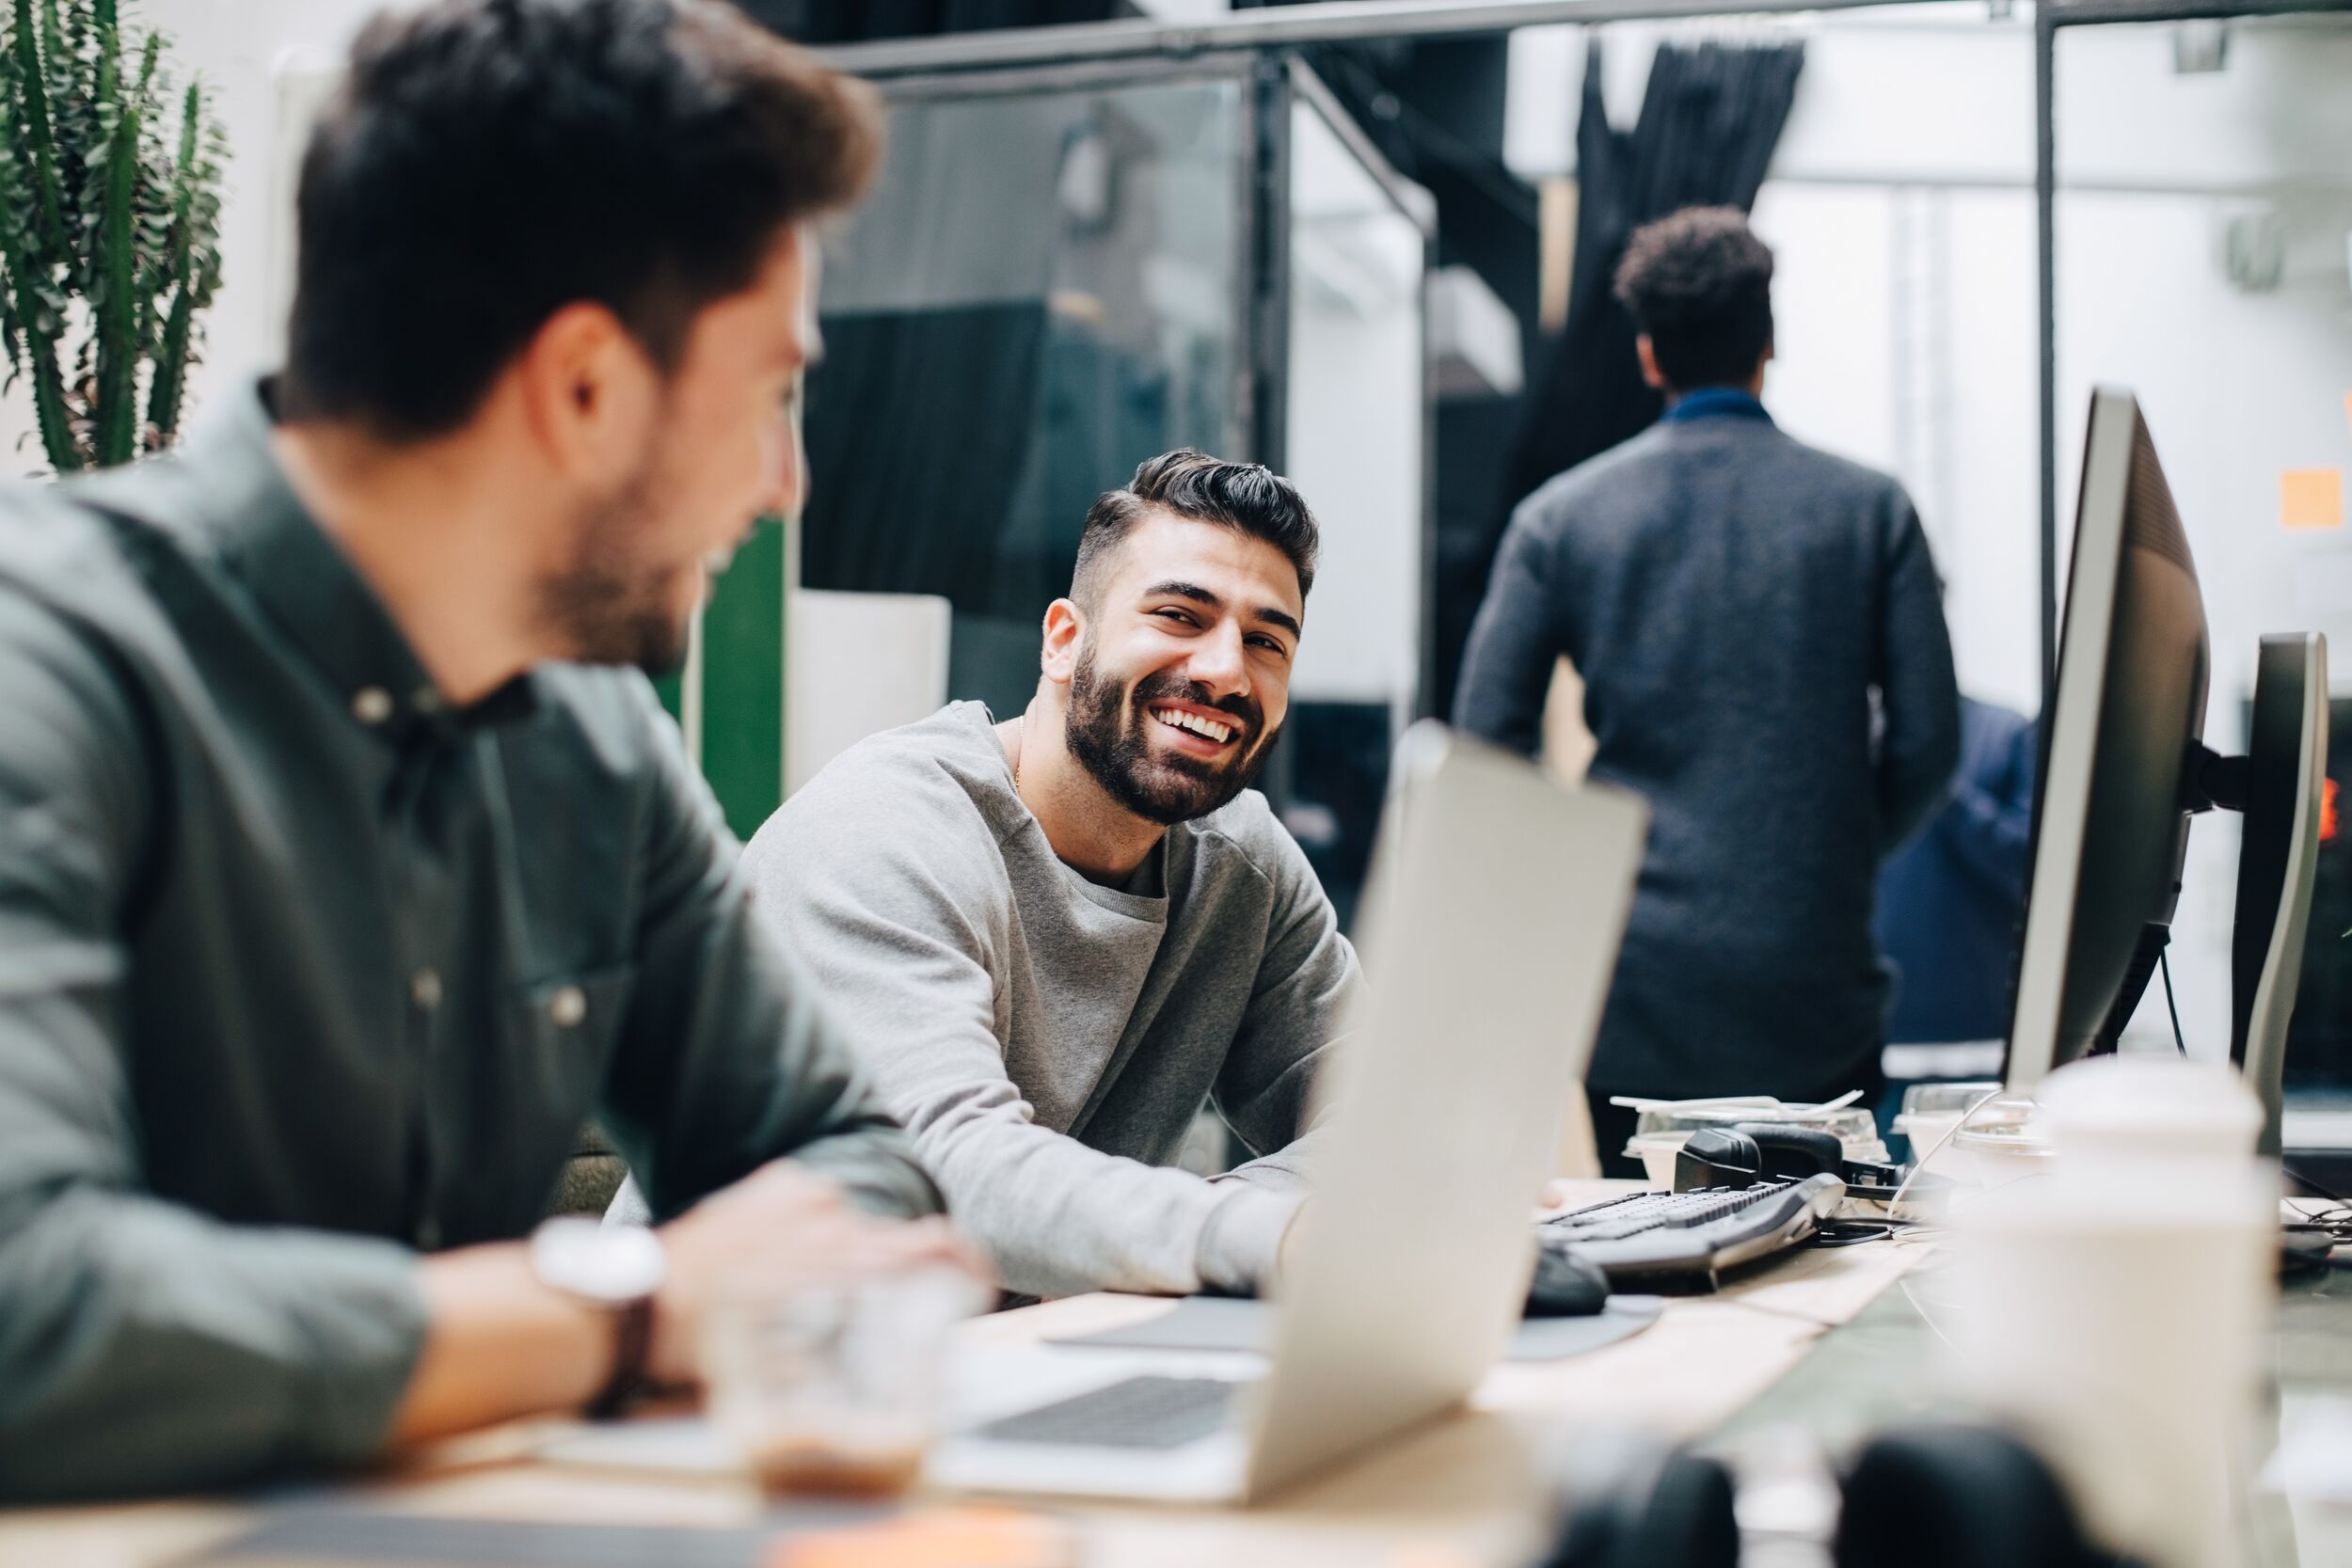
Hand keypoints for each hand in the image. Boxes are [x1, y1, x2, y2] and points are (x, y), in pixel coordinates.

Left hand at [648, 1161, 988, 1385]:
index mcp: (849, 1261)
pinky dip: (801, 1227)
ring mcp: (803, 1192)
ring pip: (842, 1223)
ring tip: (786, 1284)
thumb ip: (845, 1340)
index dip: (964, 1260)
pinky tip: (768, 1257)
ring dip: (830, 1249)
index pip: (936, 1245)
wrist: (642, 1303)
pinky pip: (810, 1203)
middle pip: (882, 1239)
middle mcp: (835, 1215)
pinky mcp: (775, 1181)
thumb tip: (872, 1343)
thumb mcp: (793, 1360)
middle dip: (870, 1271)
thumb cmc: (716, 1344)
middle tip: (838, 1302)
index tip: (975, 1274)